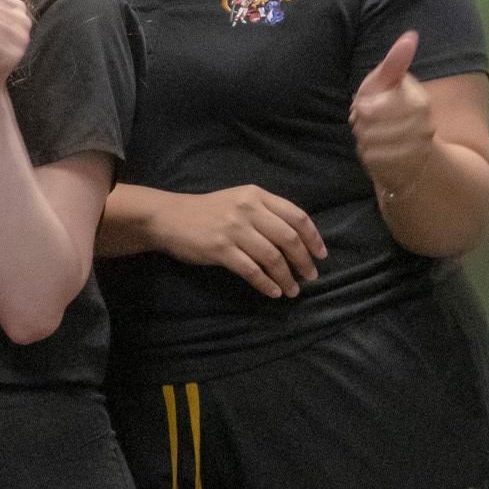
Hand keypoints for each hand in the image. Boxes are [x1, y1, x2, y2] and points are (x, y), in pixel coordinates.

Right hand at [148, 184, 325, 298]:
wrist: (167, 217)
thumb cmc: (206, 211)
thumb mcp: (238, 201)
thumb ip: (265, 212)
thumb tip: (296, 239)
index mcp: (256, 196)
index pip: (297, 217)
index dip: (314, 238)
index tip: (321, 255)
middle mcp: (248, 210)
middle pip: (289, 238)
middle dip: (304, 261)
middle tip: (311, 276)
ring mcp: (233, 229)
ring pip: (272, 257)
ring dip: (287, 277)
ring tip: (293, 290)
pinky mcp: (219, 249)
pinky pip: (251, 270)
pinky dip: (266, 283)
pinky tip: (273, 292)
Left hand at [348, 31, 435, 186]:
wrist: (415, 155)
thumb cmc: (393, 111)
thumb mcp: (389, 84)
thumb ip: (396, 63)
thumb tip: (411, 35)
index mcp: (419, 100)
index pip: (369, 105)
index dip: (362, 106)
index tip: (370, 104)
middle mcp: (425, 124)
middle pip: (366, 123)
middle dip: (362, 122)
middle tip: (371, 123)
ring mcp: (418, 148)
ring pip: (368, 141)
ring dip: (365, 139)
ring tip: (376, 136)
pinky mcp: (408, 166)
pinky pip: (372, 159)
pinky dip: (369, 155)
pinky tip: (379, 152)